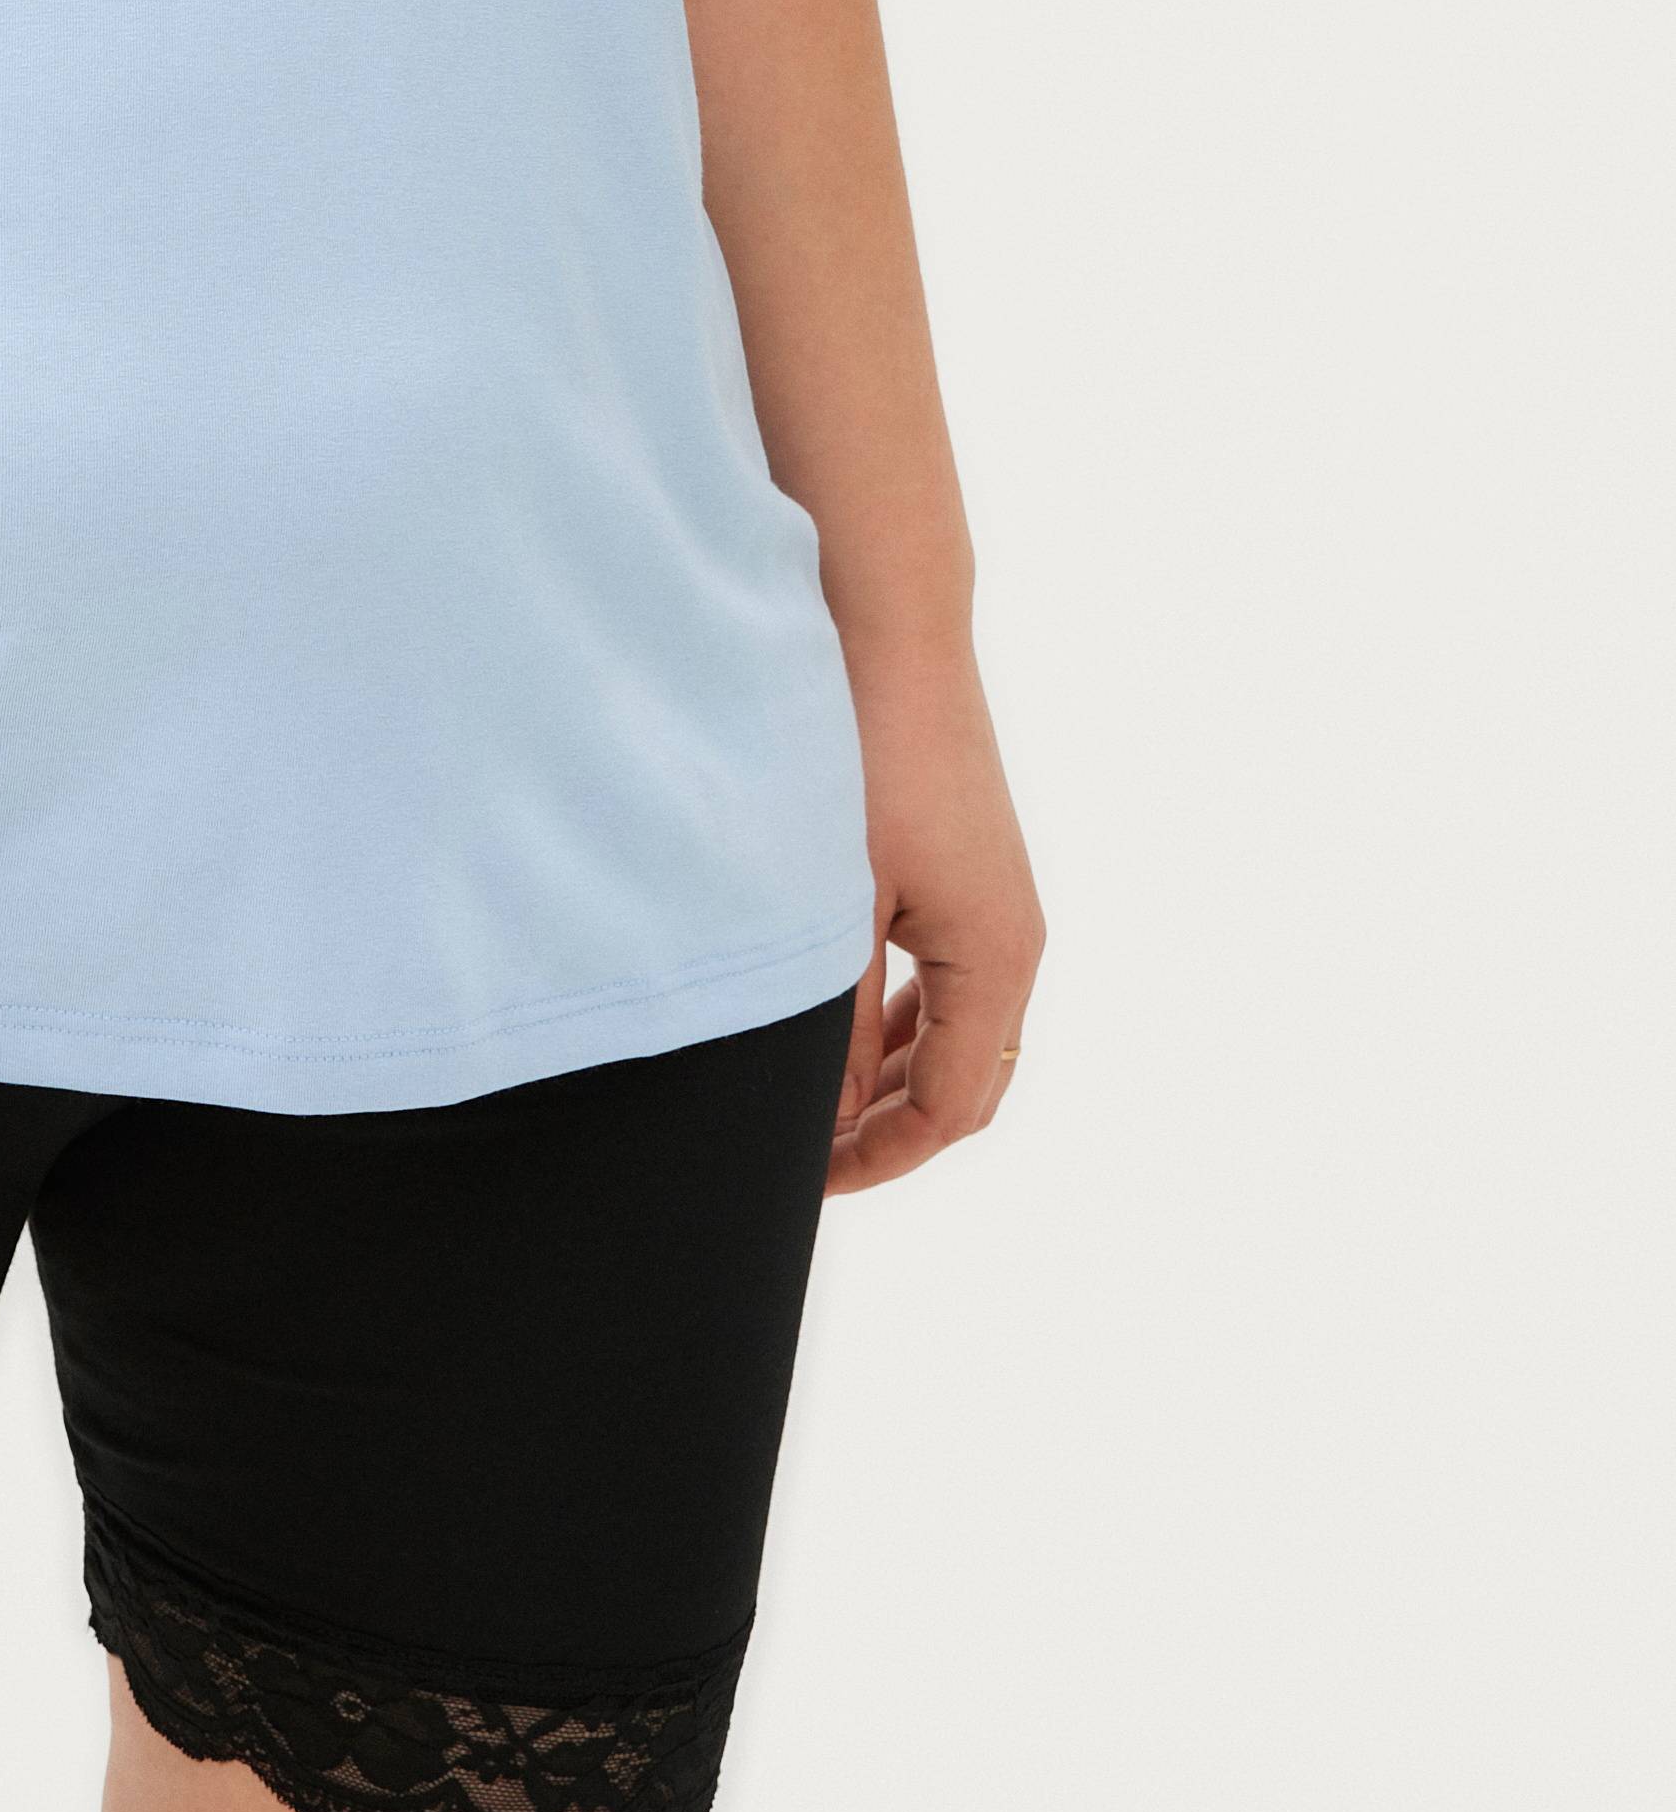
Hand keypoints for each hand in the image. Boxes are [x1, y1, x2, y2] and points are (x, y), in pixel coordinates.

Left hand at [828, 662, 1044, 1194]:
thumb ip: (826, 1024)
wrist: (890, 627)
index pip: (951, 1108)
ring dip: (886, 1075)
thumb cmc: (861, 755)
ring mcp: (992, 901)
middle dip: (885, 1128)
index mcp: (997, 959)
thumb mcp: (833, 907)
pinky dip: (889, 1017)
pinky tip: (826, 1019)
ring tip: (802, 1100)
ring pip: (951, 1031)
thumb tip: (815, 1121)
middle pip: (964, 1081)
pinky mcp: (964, 869)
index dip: (878, 1159)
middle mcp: (1012, 939)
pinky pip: (938, 977)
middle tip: (798, 1157)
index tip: (803, 1184)